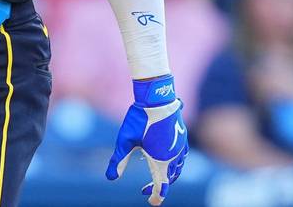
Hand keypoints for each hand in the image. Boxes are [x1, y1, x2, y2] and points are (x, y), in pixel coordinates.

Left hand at [106, 75, 188, 205]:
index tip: (150, 201)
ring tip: (157, 175)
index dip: (156, 196)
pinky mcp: (182, 134)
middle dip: (159, 186)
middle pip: (170, 178)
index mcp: (161, 160)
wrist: (157, 96)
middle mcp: (174, 155)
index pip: (162, 186)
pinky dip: (174, 162)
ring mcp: (181, 145)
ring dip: (168, 174)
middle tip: (145, 189)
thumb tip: (110, 178)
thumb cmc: (139, 118)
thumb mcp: (125, 140)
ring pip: (178, 167)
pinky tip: (165, 157)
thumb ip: (118, 160)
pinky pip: (181, 154)